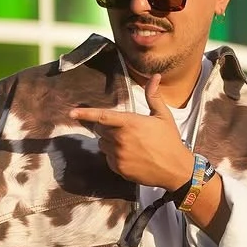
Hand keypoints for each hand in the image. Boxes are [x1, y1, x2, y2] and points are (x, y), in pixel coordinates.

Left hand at [68, 75, 193, 189]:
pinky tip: (131, 156)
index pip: (102, 117)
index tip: (71, 113)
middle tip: (126, 131)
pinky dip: (114, 156)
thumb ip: (153, 96)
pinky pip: (108, 159)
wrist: (175, 170)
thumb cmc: (170, 141)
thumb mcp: (163, 116)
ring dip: (111, 142)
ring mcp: (119, 156)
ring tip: (131, 145)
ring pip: (103, 144)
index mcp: (130, 123)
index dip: (85, 114)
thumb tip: (156, 77)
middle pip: (101, 130)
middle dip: (108, 128)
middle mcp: (121, 139)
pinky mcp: (119, 169)